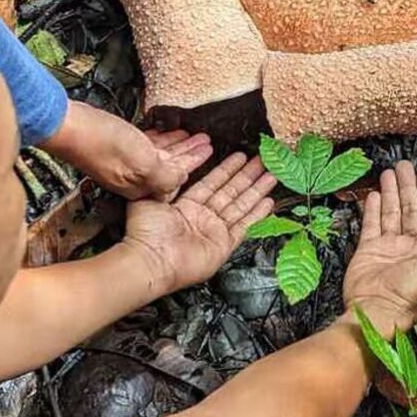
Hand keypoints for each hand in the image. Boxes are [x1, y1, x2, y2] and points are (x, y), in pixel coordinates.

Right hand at [40, 102, 209, 200]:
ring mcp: (121, 162)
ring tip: (193, 133)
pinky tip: (165, 129)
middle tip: (206, 142)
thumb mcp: (144, 163)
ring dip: (177, 144)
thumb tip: (181, 181)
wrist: (64, 124)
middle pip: (168, 166)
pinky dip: (159, 137)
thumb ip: (165, 175)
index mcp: (139, 186)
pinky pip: (143, 143)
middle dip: (189, 154)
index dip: (193, 165)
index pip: (174, 180)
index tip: (209, 152)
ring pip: (157, 154)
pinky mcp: (113, 147)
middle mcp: (130, 177)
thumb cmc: (100, 142)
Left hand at [124, 153, 275, 291]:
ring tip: (272, 175)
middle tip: (263, 161)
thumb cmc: (144, 234)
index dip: (227, 169)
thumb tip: (175, 168)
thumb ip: (166, 184)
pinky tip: (268, 202)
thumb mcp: (150, 199)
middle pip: (231, 192)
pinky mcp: (224, 245)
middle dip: (247, 175)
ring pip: (241, 205)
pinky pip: (245, 226)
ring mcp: (215, 231)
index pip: (213, 183)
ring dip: (257, 190)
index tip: (240, 156)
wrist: (151, 260)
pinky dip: (257, 215)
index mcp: (187, 206)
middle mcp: (204, 218)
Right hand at [342, 162, 416, 334]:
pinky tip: (375, 193)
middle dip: (410, 186)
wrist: (377, 310)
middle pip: (413, 209)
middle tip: (406, 165)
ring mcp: (390, 247)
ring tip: (390, 171)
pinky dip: (373, 208)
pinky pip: (372, 224)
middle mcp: (412, 246)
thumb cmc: (414, 294)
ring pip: (392, 212)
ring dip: (392, 192)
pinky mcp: (369, 249)